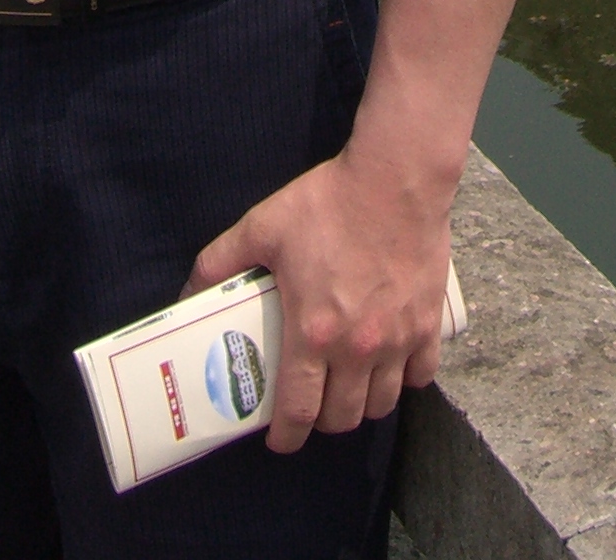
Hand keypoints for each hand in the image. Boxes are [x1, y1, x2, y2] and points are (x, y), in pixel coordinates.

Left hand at [188, 141, 452, 450]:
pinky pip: (421, 376)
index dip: (285, 436)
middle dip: (322, 421)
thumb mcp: (263, 226)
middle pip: (341, 418)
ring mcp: (398, 340)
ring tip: (349, 388)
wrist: (395, 178)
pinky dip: (406, 380)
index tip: (279, 439)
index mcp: (314, 334)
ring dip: (362, 405)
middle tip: (312, 403)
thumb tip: (186, 292)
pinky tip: (392, 366)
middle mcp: (357, 349)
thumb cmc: (328, 202)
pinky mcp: (429, 324)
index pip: (298, 412)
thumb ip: (220, 261)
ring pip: (382, 404)